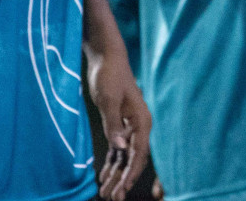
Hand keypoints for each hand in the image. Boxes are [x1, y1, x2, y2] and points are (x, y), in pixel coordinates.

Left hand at [86, 44, 151, 200]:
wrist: (107, 57)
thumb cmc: (109, 75)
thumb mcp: (109, 99)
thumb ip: (114, 124)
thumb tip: (120, 147)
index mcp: (141, 120)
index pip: (138, 153)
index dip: (130, 173)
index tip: (121, 189)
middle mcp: (138, 126)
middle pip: (133, 158)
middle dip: (123, 179)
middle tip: (112, 198)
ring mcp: (129, 126)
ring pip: (124, 156)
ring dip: (116, 174)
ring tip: (106, 193)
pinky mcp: (118, 124)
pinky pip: (117, 149)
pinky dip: (111, 163)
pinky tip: (103, 175)